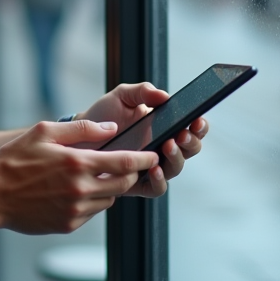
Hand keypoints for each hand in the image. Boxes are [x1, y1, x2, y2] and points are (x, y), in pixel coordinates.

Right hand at [0, 119, 158, 234]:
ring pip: (109, 200)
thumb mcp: (43, 132)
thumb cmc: (14, 161)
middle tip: (129, 165)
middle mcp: (80, 189)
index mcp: (77, 164)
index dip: (144, 159)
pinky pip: (92, 212)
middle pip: (123, 184)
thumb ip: (80, 129)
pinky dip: (93, 201)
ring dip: (110, 188)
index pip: (124, 163)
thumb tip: (111, 128)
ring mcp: (75, 210)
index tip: (153, 155)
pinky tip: (78, 191)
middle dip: (131, 174)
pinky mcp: (68, 224)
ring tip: (97, 176)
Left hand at [77, 82, 208, 197]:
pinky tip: (154, 168)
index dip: (199, 126)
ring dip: (177, 158)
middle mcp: (161, 148)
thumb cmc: (103, 115)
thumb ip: (142, 91)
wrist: (79, 135)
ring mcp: (150, 166)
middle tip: (181, 134)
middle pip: (189, 150)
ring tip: (168, 146)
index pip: (190, 128)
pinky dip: (160, 180)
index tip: (197, 119)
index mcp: (164, 126)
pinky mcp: (137, 183)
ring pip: (175, 168)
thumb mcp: (122, 96)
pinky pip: (156, 189)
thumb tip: (164, 96)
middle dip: (190, 142)